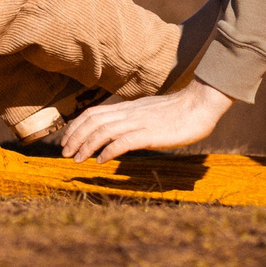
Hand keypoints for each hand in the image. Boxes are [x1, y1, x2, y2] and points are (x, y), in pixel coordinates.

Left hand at [59, 81, 233, 163]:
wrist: (200, 105)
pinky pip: (123, 141)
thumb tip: (120, 134)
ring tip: (77, 159)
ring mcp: (138, 122)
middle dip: (75, 137)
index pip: (93, 113)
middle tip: (65, 153)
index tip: (67, 140)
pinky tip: (101, 161)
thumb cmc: (178, 112)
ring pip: (103, 130)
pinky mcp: (149, 134)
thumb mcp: (149, 114)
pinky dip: (108, 150)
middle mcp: (129, 113)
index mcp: (128, 108)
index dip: (76, 126)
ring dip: (86, 145)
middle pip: (93, 120)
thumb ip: (134, 121)